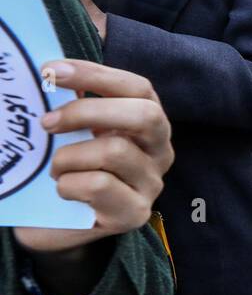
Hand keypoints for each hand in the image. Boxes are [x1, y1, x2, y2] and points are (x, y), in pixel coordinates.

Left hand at [15, 59, 172, 255]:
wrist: (58, 223)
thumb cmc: (70, 168)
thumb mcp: (76, 131)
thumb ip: (76, 105)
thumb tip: (52, 72)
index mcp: (150, 123)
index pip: (138, 88)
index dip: (96, 74)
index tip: (52, 71)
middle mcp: (160, 151)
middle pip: (144, 115)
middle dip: (88, 112)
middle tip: (48, 123)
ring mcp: (151, 184)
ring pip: (114, 151)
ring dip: (68, 157)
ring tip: (55, 168)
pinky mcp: (134, 213)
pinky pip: (98, 185)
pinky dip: (68, 184)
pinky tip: (64, 191)